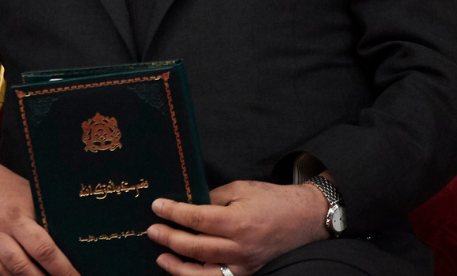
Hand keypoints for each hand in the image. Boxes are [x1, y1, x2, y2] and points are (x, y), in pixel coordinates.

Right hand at [0, 153, 79, 275]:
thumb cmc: (5, 185)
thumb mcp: (29, 192)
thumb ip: (45, 212)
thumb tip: (71, 229)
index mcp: (19, 214)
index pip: (43, 247)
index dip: (61, 267)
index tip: (75, 275)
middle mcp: (2, 231)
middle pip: (26, 266)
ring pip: (10, 272)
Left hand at [146, 180, 329, 275]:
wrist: (303, 218)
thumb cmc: (272, 199)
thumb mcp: (241, 188)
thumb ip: (213, 198)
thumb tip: (188, 204)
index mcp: (238, 221)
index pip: (196, 218)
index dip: (173, 212)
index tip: (157, 206)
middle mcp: (240, 247)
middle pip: (195, 246)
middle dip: (169, 238)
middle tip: (152, 230)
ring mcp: (244, 265)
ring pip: (203, 274)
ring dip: (178, 267)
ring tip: (162, 257)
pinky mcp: (247, 273)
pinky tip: (186, 269)